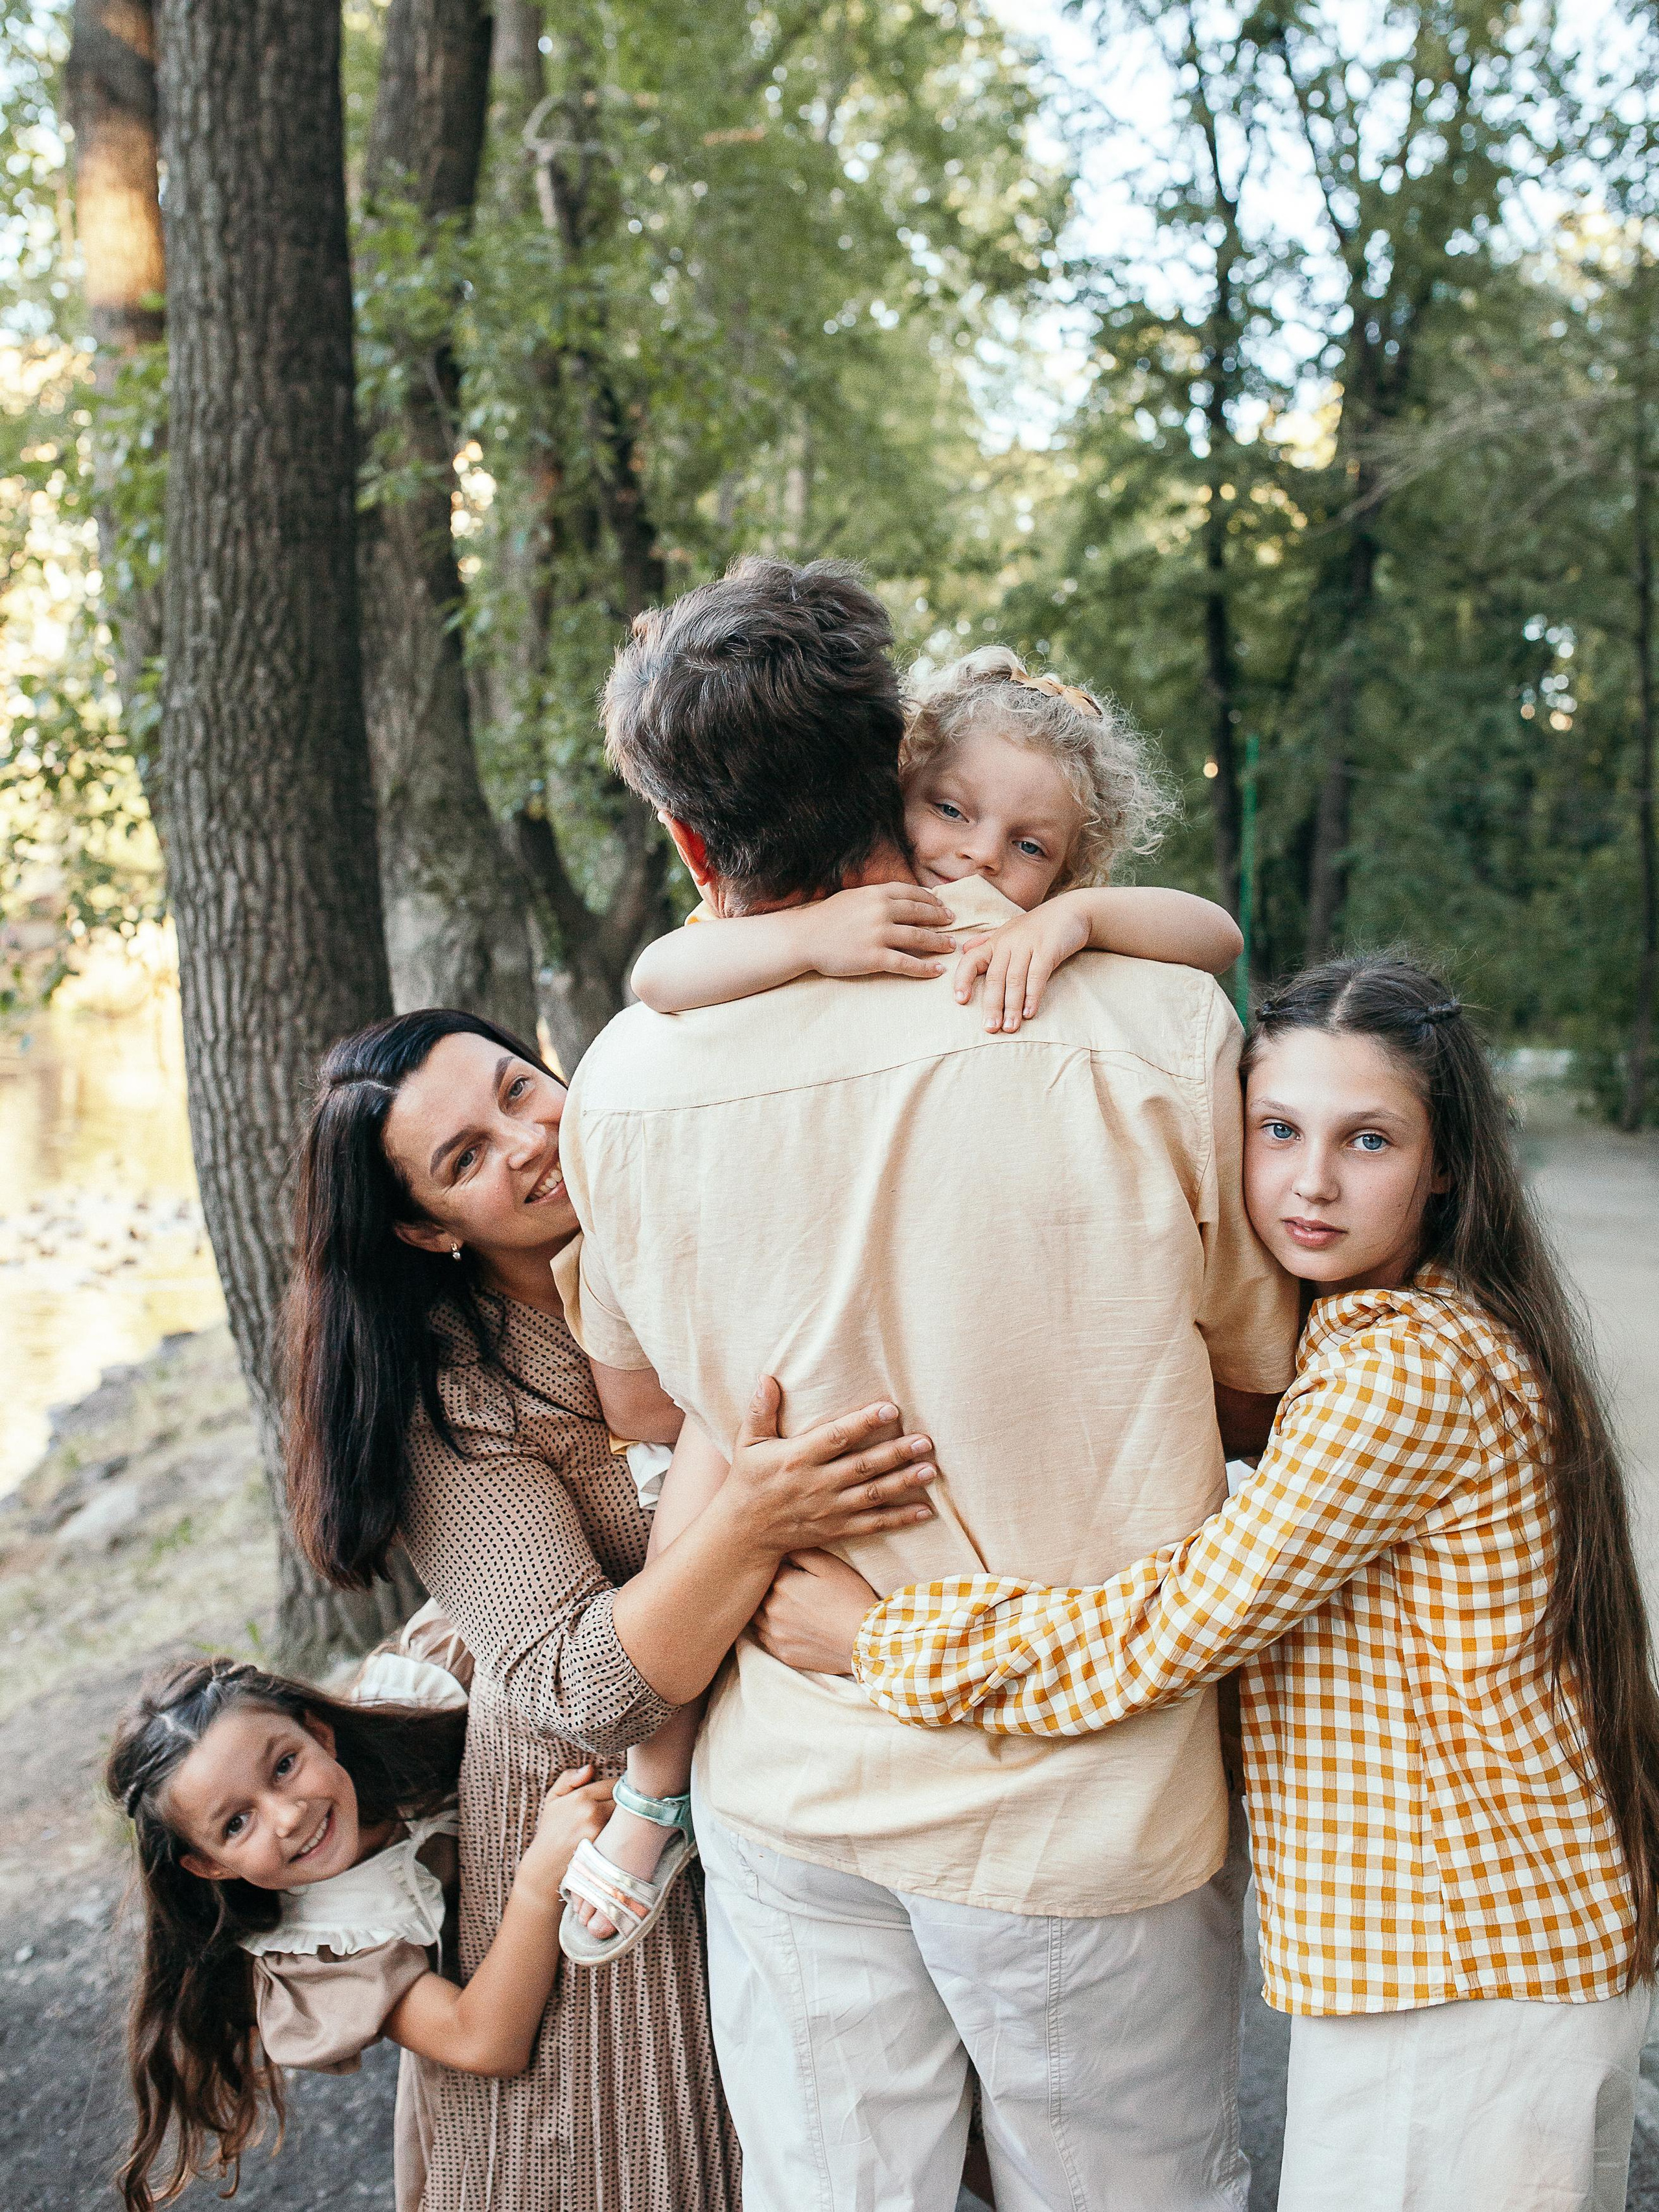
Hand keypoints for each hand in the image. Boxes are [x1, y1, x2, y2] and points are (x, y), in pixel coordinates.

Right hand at [516, 1764, 614, 1905]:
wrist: (544, 1868)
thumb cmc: (550, 1831)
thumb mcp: (553, 1799)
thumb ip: (569, 1778)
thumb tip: (590, 1767)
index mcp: (581, 1796)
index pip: (615, 1783)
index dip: (619, 1788)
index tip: (620, 1793)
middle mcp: (593, 1812)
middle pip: (624, 1799)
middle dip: (626, 1802)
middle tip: (627, 1806)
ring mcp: (600, 1832)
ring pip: (627, 1817)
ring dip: (629, 1817)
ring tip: (626, 1821)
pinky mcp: (605, 1849)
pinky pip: (624, 1834)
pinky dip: (626, 1833)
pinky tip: (623, 1837)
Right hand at [718, 1378, 936, 1562]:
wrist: (744, 1532)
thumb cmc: (749, 1480)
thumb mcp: (748, 1443)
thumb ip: (759, 1410)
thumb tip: (767, 1377)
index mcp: (797, 1458)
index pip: (836, 1437)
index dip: (863, 1423)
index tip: (890, 1408)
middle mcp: (817, 1484)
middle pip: (863, 1466)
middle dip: (896, 1453)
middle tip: (925, 1441)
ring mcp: (829, 1510)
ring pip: (873, 1495)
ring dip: (904, 1482)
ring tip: (931, 1470)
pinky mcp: (837, 1529)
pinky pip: (873, 1525)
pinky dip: (900, 1519)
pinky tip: (924, 1510)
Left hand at [753, 1550, 880, 1675]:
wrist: (865, 1640)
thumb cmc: (850, 1598)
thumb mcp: (830, 1565)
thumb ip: (801, 1552)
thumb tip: (782, 1548)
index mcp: (782, 1584)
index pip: (769, 1568)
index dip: (780, 1565)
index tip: (789, 1567)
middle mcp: (772, 1610)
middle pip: (759, 1593)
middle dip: (769, 1587)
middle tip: (787, 1586)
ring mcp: (775, 1634)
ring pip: (755, 1616)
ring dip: (764, 1608)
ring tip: (783, 1604)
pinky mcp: (782, 1653)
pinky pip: (763, 1638)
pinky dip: (769, 1629)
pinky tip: (783, 1624)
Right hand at [803, 883, 957, 979]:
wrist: (804, 938)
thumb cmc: (826, 918)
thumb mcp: (852, 897)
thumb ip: (875, 897)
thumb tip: (896, 898)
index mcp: (876, 894)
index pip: (912, 894)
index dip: (931, 901)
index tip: (942, 907)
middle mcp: (881, 911)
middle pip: (921, 914)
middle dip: (940, 919)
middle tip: (953, 924)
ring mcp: (879, 935)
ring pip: (919, 938)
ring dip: (939, 943)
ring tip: (951, 947)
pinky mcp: (874, 958)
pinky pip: (907, 963)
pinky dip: (925, 968)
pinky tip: (937, 970)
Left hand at [954, 896, 1089, 1032]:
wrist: (1071, 911)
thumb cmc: (1037, 926)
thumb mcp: (1009, 931)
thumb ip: (987, 942)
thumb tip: (964, 949)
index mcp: (995, 942)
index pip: (971, 961)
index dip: (963, 980)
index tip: (960, 1001)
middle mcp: (1008, 943)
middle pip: (994, 978)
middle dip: (992, 1005)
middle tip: (990, 1027)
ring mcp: (1027, 945)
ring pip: (1015, 980)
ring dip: (1012, 1006)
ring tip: (1009, 1027)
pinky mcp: (1047, 949)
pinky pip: (1037, 976)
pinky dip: (1033, 996)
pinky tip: (1029, 1013)